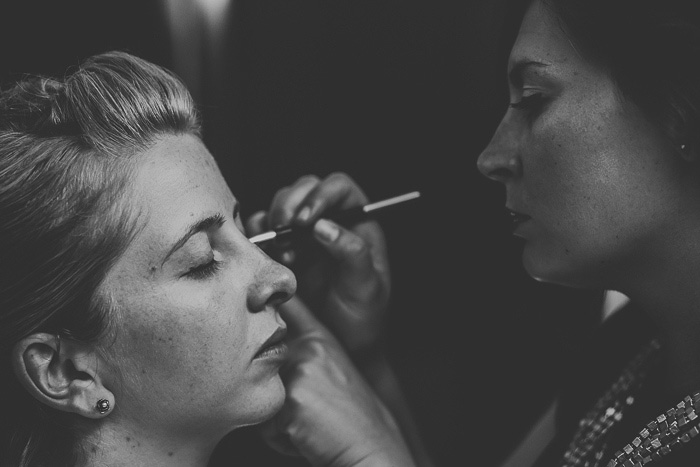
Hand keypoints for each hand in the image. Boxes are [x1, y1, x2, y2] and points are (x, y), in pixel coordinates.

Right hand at [246, 173, 390, 356]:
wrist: (343, 346)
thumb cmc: (363, 318)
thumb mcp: (366, 287)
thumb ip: (352, 254)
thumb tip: (324, 227)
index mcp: (357, 223)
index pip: (339, 188)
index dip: (321, 195)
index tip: (307, 219)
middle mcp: (330, 221)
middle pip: (306, 188)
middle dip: (291, 202)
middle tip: (285, 228)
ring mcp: (304, 235)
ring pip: (283, 203)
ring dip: (276, 219)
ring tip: (283, 253)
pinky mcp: (282, 250)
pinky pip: (264, 229)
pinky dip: (259, 234)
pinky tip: (269, 255)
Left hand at [258, 297, 415, 466]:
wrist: (371, 448)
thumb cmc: (351, 417)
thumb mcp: (332, 369)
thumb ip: (303, 352)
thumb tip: (268, 350)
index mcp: (320, 338)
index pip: (288, 305)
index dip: (271, 301)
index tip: (261, 296)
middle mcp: (309, 348)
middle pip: (260, 363)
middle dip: (274, 390)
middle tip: (309, 406)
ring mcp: (300, 372)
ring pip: (263, 398)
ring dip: (277, 417)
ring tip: (308, 421)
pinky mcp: (292, 401)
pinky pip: (266, 426)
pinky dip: (280, 439)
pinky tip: (307, 435)